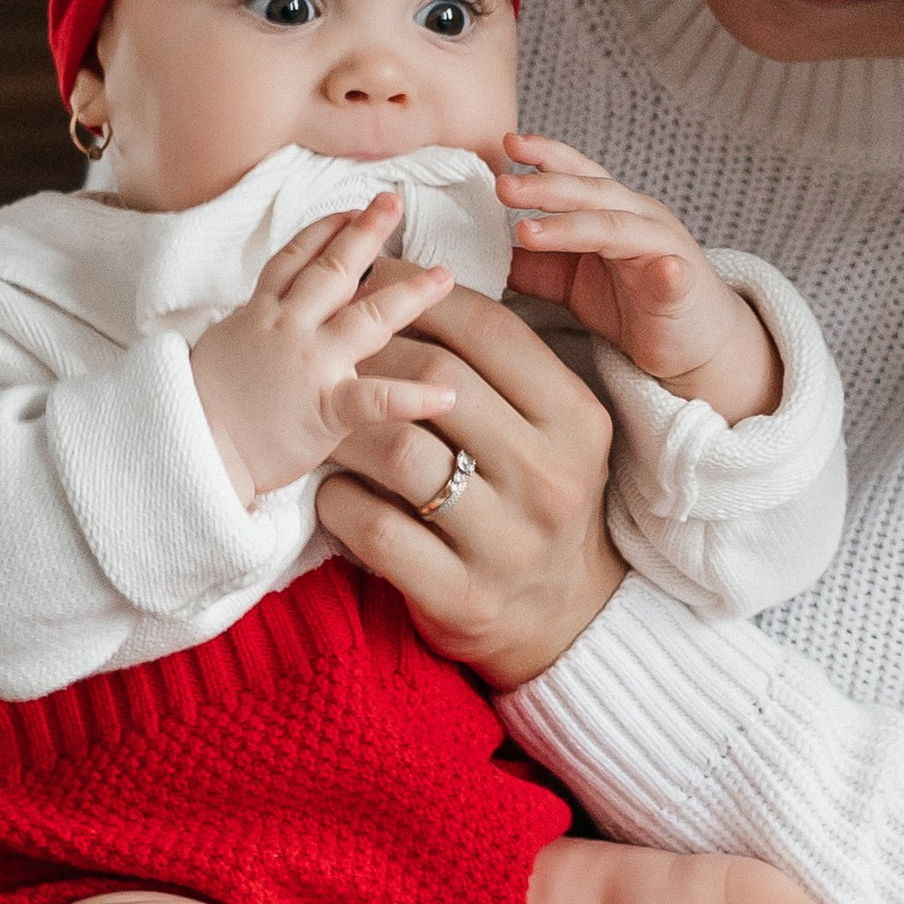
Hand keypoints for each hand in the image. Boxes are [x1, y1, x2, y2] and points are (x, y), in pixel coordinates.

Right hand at [188, 197, 460, 506]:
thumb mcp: (225, 345)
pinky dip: (414, 397)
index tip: (352, 208)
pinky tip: (448, 393)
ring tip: (444, 277)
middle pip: (334, 271)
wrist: (185, 446)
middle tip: (394, 204)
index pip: (296, 258)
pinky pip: (376, 399)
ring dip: (410, 295)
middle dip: (367, 234)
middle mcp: (288, 327)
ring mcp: (309, 364)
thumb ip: (258, 324)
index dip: (326, 229)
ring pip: (367, 319)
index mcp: (260, 312)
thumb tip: (275, 309)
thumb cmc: (200, 404)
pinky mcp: (324, 409)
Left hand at [318, 281, 628, 688]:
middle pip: (436, 381)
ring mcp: (507, 541)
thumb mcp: (550, 430)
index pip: (488, 330)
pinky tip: (335, 490)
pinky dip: (338, 499)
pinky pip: (373, 527)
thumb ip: (498, 370)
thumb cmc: (536, 499)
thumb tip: (409, 288)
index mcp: (576, 420)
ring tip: (326, 421)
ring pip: (399, 451)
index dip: (418, 296)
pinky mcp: (460, 595)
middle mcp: (550, 476)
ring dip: (346, 428)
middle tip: (336, 355)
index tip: (373, 285)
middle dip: (372, 356)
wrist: (563, 618)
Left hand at [499, 133, 780, 423]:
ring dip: (574, 226)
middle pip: (590, 193)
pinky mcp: (683, 287)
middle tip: (502, 187)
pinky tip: (664, 268)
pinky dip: (669, 271)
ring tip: (529, 232)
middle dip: (545, 187)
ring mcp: (665, 249)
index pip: (576, 174)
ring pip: (618, 227)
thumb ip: (536, 266)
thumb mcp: (574, 284)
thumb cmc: (636, 305)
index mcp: (612, 211)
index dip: (545, 156)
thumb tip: (483, 254)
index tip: (508, 143)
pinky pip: (675, 275)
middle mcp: (639, 218)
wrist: (695, 345)